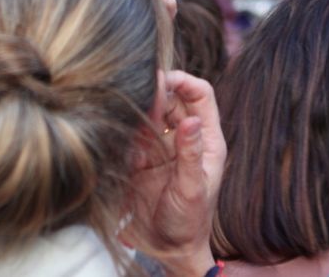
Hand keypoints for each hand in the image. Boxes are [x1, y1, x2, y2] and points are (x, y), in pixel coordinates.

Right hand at [126, 71, 224, 275]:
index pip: (201, 95)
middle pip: (172, 98)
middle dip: (156, 92)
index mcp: (206, 140)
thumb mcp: (192, 189)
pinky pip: (133, 132)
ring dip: (139, 109)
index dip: (184, 80)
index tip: (163, 77)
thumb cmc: (189, 223)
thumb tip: (191, 121)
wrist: (168, 250)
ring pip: (150, 112)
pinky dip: (126, 128)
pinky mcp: (141, 157)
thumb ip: (190, 155)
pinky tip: (121, 133)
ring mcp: (162, 145)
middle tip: (138, 94)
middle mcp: (184, 137)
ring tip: (126, 111)